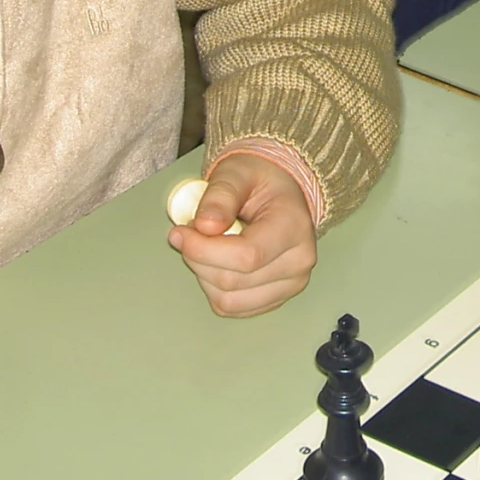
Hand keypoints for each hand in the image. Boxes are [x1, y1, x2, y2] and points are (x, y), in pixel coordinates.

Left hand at [166, 151, 317, 317]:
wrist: (278, 192)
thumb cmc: (260, 181)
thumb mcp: (236, 172)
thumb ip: (220, 196)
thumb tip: (205, 226)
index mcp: (294, 227)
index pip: (247, 256)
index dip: (204, 250)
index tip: (180, 233)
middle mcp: (299, 261)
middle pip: (232, 281)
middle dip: (198, 258)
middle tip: (190, 232)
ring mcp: (290, 284)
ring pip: (227, 300)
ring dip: (203, 274)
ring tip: (206, 245)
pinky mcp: (275, 299)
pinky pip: (231, 307)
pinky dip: (212, 287)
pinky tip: (216, 261)